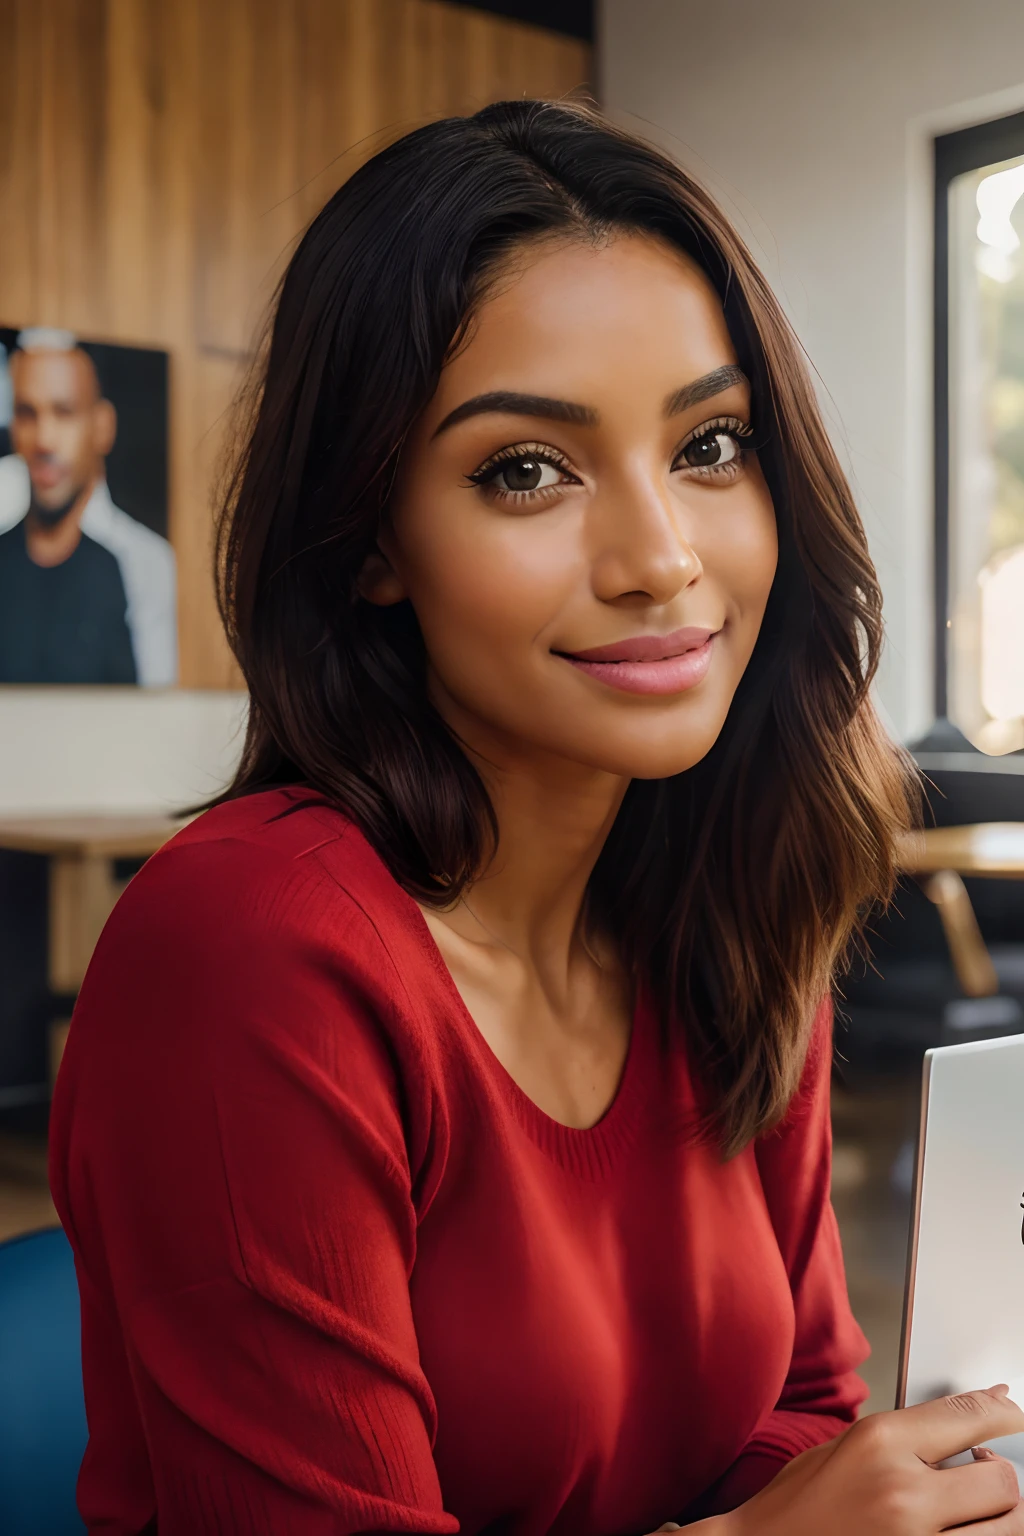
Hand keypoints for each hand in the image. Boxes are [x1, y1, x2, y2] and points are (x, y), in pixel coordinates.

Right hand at [725, 1386, 1023, 1534]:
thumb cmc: (796, 1507)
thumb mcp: (847, 1446)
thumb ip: (914, 1430)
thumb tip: (986, 1405)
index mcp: (880, 1443)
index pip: (969, 1416)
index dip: (1003, 1413)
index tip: (1012, 1413)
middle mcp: (903, 1493)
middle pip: (1000, 1482)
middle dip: (998, 1478)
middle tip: (981, 1475)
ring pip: (1005, 1530)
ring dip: (997, 1520)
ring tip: (971, 1513)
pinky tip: (954, 1530)